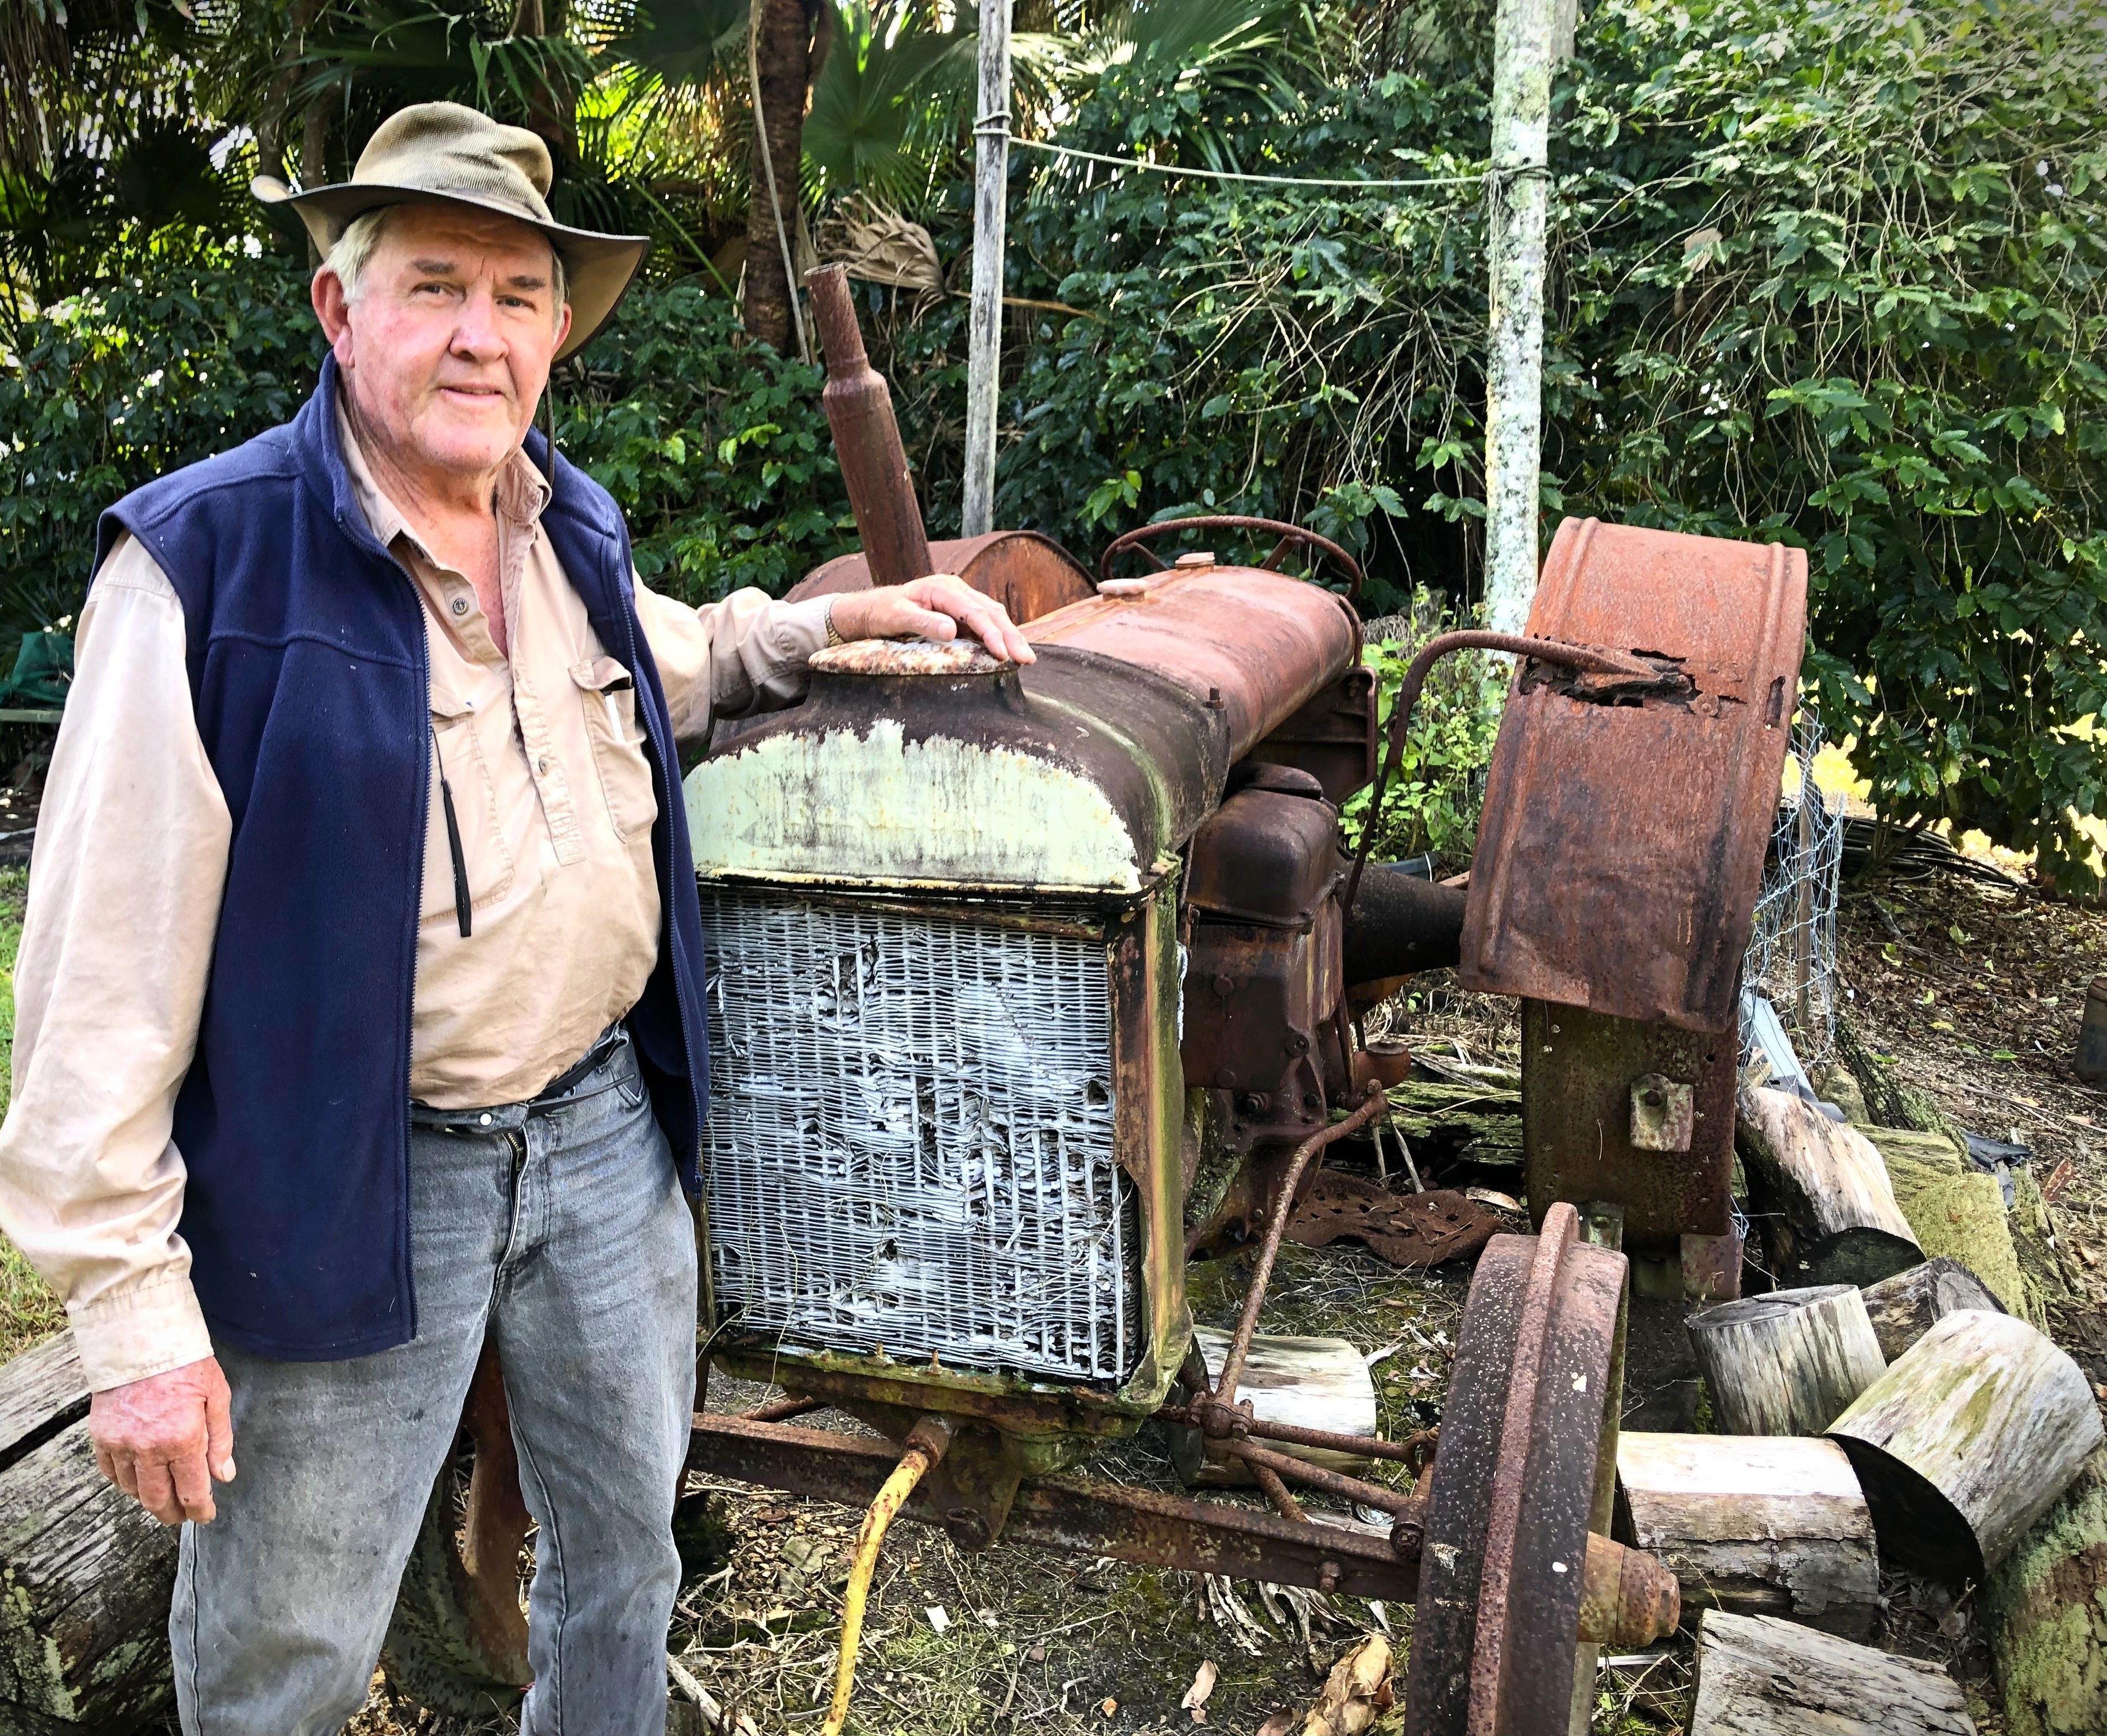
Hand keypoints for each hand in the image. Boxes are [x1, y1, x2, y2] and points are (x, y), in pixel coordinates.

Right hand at [89, 1355, 235, 1524]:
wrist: (142, 1340)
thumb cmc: (186, 1364)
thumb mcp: (217, 1396)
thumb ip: (221, 1440)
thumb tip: (224, 1476)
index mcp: (182, 1439)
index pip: (192, 1490)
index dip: (200, 1510)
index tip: (206, 1516)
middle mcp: (148, 1448)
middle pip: (158, 1499)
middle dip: (173, 1514)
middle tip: (183, 1517)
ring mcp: (121, 1444)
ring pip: (133, 1490)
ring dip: (149, 1499)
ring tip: (164, 1498)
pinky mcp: (101, 1437)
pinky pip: (110, 1473)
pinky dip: (124, 1482)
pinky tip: (138, 1480)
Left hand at [830, 573, 1035, 664]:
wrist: (874, 609)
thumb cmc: (883, 612)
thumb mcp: (897, 617)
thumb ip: (923, 622)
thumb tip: (952, 630)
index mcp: (943, 588)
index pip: (974, 611)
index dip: (991, 633)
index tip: (1002, 654)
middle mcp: (957, 590)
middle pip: (991, 612)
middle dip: (1011, 636)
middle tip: (1027, 659)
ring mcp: (961, 600)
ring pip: (994, 615)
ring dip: (1011, 636)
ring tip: (1026, 657)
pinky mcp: (961, 612)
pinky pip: (986, 622)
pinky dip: (1001, 636)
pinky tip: (1011, 650)